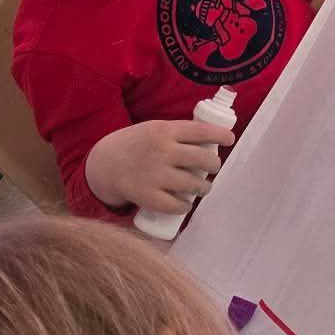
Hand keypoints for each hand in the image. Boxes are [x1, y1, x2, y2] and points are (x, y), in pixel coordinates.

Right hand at [84, 118, 227, 212]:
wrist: (104, 163)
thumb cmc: (137, 144)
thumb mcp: (155, 129)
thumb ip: (178, 133)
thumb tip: (213, 139)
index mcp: (165, 131)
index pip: (201, 131)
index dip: (220, 135)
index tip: (230, 139)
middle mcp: (162, 151)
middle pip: (203, 160)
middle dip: (214, 165)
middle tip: (214, 167)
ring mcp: (155, 175)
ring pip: (194, 185)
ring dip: (204, 187)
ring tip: (204, 187)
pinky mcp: (147, 196)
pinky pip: (176, 205)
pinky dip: (185, 206)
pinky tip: (186, 203)